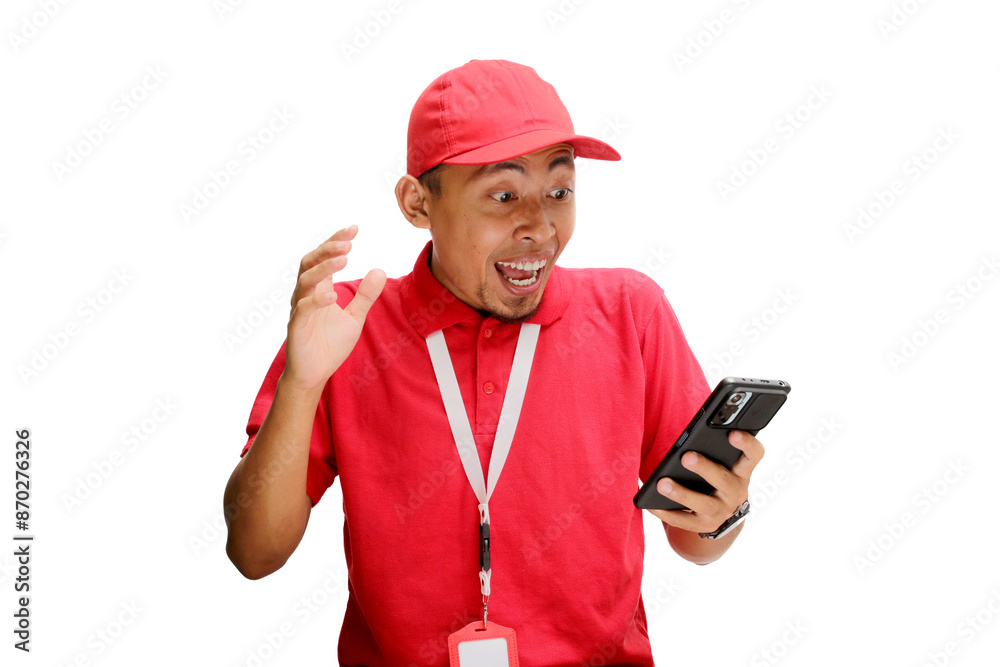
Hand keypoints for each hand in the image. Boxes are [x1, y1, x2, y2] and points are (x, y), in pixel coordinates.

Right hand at [282, 224, 385, 392]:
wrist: (314, 374)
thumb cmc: (330, 344)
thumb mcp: (355, 317)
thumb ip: (366, 295)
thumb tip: (380, 270)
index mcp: (320, 289)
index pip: (324, 259)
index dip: (336, 242)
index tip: (354, 229)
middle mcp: (307, 295)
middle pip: (310, 263)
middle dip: (328, 249)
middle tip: (348, 240)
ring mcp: (300, 310)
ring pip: (305, 281)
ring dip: (324, 268)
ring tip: (344, 259)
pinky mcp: (297, 327)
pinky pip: (303, 309)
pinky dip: (317, 301)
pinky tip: (332, 295)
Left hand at [645, 430, 764, 533]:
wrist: (721, 511)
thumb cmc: (716, 475)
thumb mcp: (722, 462)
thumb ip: (712, 449)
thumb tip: (685, 442)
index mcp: (742, 471)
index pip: (754, 455)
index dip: (746, 444)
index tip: (732, 433)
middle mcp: (736, 492)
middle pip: (724, 480)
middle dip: (705, 468)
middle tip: (687, 457)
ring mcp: (722, 511)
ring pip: (703, 503)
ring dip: (682, 493)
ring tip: (662, 484)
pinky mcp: (705, 525)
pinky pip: (684, 521)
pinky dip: (666, 512)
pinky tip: (651, 505)